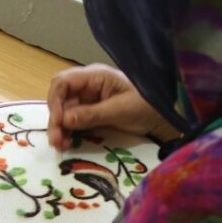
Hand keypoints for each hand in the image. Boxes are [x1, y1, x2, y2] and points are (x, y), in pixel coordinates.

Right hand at [46, 63, 179, 150]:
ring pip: (64, 112)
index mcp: (94, 76)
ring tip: (60, 146)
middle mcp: (87, 86)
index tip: (58, 121)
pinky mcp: (91, 113)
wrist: (166, 118)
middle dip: (56, 119)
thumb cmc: (147, 106)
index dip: (55, 100)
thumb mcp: (120, 110)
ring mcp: (88, 100)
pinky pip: (73, 121)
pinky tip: (67, 144)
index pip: (63, 82)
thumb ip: (92, 114)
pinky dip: (68, 132)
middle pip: (61, 99)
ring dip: (60, 128)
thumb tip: (65, 120)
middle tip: (55, 141)